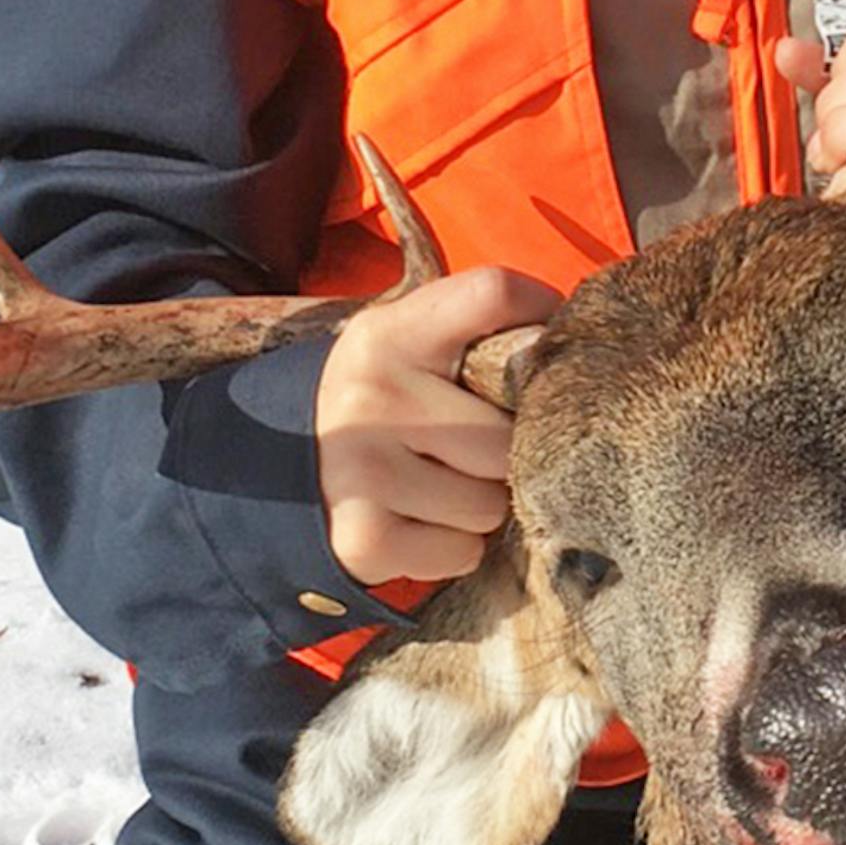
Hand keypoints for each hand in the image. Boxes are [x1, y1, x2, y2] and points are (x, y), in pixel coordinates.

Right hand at [316, 267, 558, 587]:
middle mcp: (372, 396)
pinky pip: (463, 551)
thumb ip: (474, 332)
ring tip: (437, 484)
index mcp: (389, 333)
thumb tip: (569, 345)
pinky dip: (451, 546)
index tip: (543, 346)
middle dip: (502, 450)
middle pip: (508, 434)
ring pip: (491, 504)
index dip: (539, 314)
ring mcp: (364, 472)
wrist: (276, 470)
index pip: (492, 293)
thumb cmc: (376, 403)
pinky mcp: (364, 540)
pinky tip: (415, 519)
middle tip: (469, 446)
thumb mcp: (404, 344)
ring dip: (479, 504)